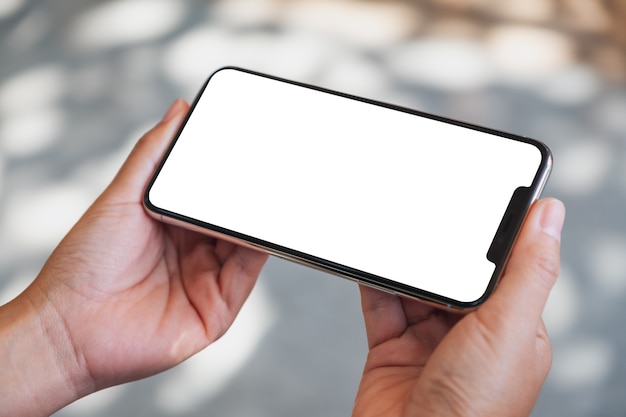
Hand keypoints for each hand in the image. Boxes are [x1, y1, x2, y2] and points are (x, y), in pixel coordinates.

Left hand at [0, 100, 267, 415]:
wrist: (69, 326)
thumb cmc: (86, 263)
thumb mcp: (122, 196)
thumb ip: (153, 153)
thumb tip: (180, 109)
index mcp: (176, 226)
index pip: (214, 196)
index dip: (232, 175)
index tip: (251, 147)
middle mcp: (196, 253)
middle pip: (234, 220)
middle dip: (251, 197)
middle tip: (270, 166)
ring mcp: (208, 282)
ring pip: (246, 246)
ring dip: (258, 221)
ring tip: (270, 192)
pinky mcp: (217, 312)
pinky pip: (245, 276)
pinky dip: (257, 251)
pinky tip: (260, 228)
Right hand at [352, 198, 564, 416]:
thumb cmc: (470, 412)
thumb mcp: (508, 331)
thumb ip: (527, 272)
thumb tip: (550, 215)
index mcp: (511, 330)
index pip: (504, 269)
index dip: (491, 236)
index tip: (479, 198)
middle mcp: (469, 335)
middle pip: (453, 275)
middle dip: (440, 248)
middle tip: (428, 212)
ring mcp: (427, 342)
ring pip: (414, 286)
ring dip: (405, 264)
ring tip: (395, 234)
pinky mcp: (391, 348)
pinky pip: (380, 304)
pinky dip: (374, 282)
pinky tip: (372, 261)